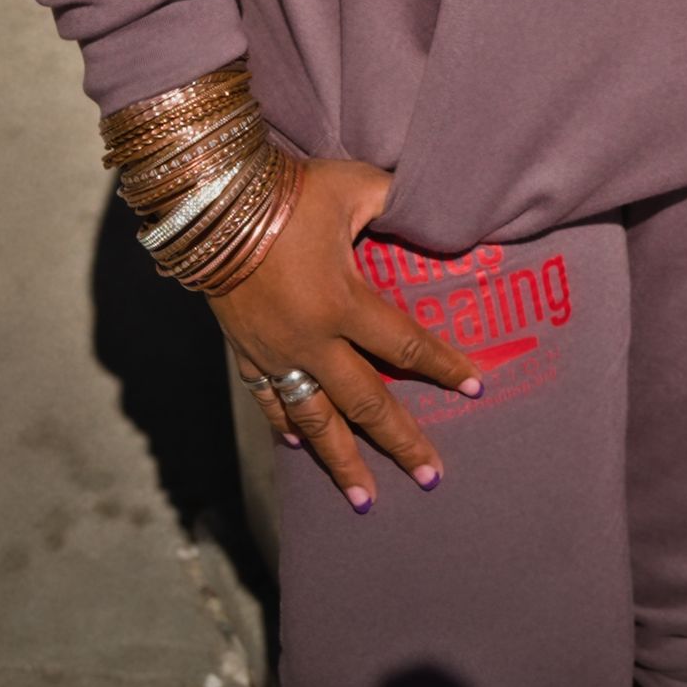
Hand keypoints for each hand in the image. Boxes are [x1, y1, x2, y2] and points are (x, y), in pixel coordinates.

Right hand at [213, 157, 480, 510]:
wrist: (211, 202)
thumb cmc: (291, 190)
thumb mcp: (354, 186)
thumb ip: (396, 199)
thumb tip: (433, 201)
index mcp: (342, 302)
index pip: (405, 345)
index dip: (443, 367)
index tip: (474, 388)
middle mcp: (310, 341)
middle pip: (366, 403)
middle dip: (401, 442)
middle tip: (431, 478)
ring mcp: (275, 354)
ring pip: (314, 421)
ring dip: (341, 461)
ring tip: (365, 500)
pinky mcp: (245, 352)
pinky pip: (269, 401)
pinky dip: (286, 427)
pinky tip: (299, 447)